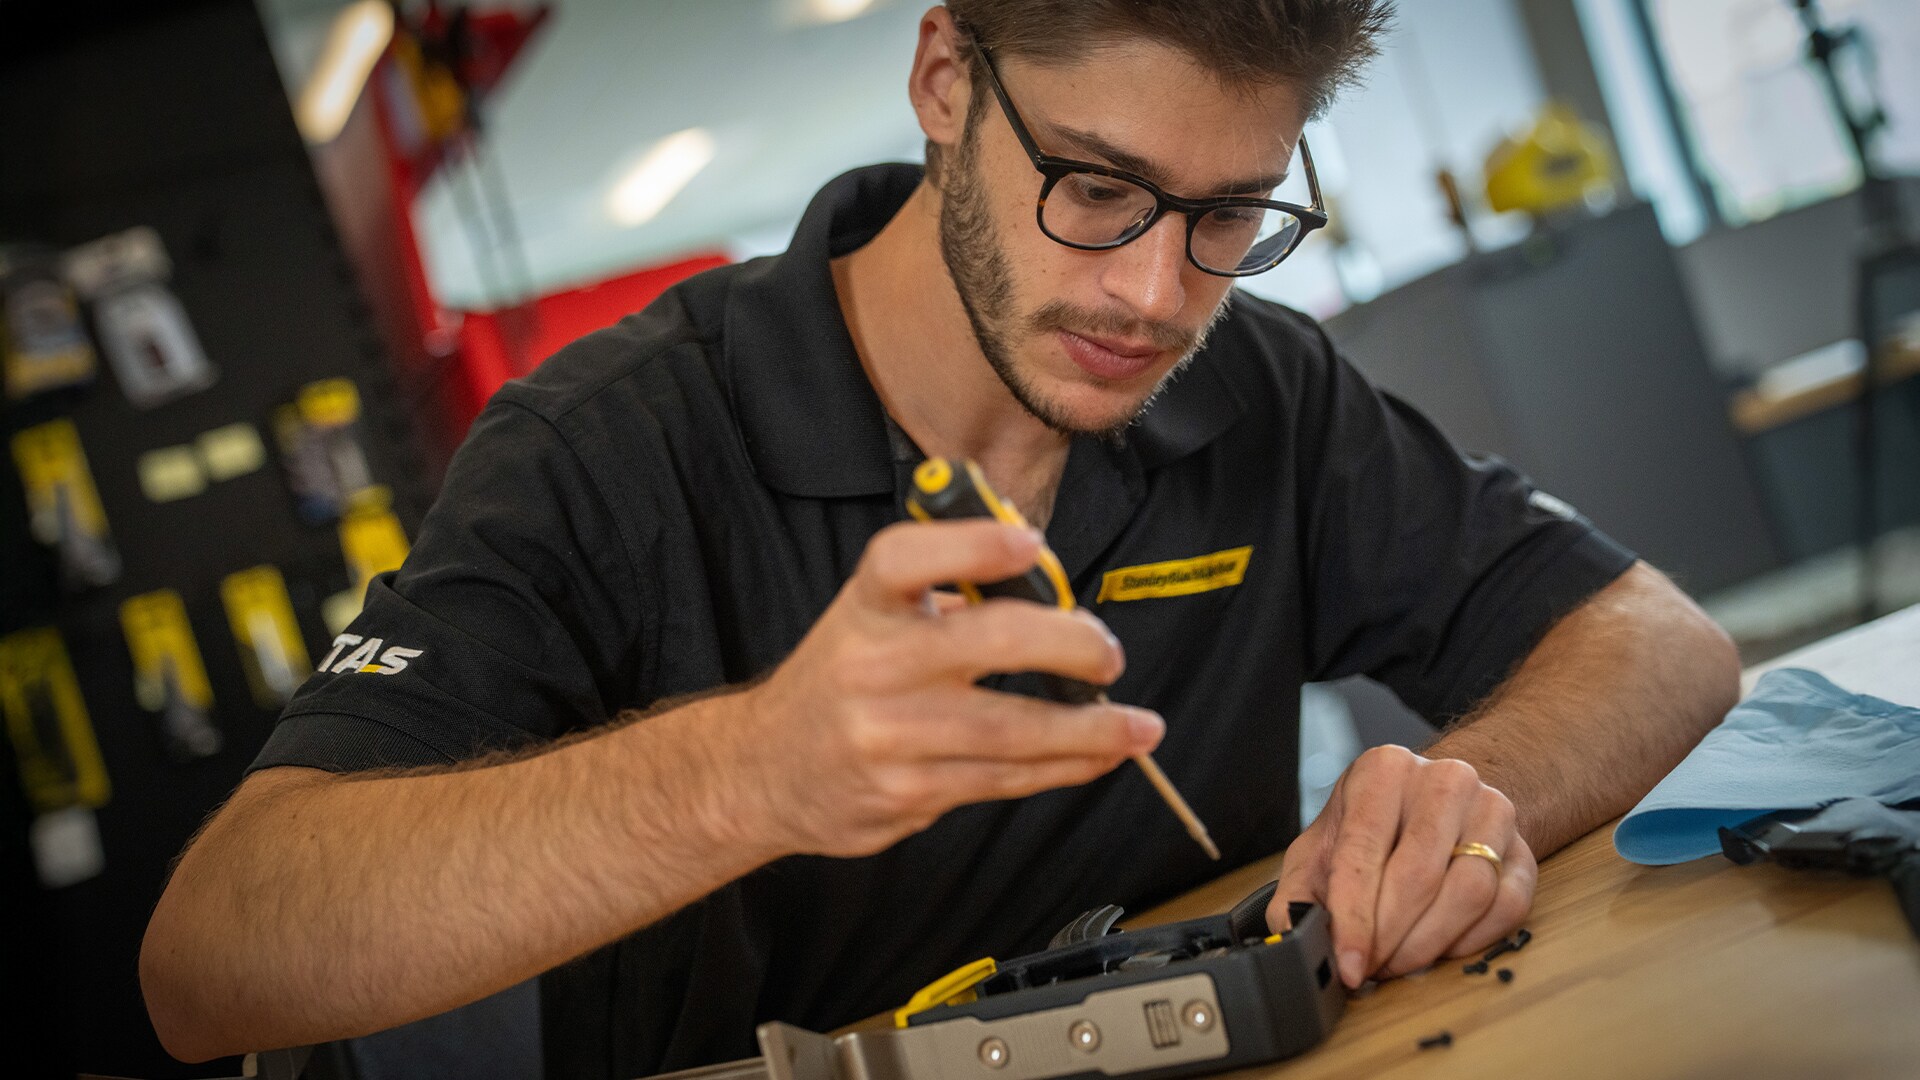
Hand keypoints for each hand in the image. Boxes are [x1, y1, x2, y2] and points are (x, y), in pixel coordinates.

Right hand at [739, 519, 1164, 857]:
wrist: (766, 769)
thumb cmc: (843, 678)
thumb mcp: (872, 615)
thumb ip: (949, 595)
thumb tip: (1049, 583)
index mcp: (866, 605)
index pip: (908, 559)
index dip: (972, 546)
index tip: (1029, 544)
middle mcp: (874, 665)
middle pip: (991, 641)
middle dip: (1071, 645)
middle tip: (1107, 655)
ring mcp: (890, 735)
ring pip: (1014, 729)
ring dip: (1090, 729)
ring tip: (1139, 726)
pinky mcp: (909, 792)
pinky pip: (1005, 779)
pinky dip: (1064, 766)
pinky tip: (1098, 755)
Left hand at [1268, 745, 1535, 987]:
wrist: (1432, 804)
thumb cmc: (1370, 829)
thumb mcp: (1320, 847)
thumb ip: (1298, 892)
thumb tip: (1295, 933)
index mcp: (1384, 770)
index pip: (1364, 850)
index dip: (1354, 918)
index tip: (1349, 963)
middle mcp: (1444, 779)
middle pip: (1419, 874)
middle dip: (1389, 936)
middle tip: (1370, 967)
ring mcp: (1492, 810)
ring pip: (1469, 891)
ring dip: (1428, 943)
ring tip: (1397, 960)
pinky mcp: (1522, 848)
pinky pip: (1507, 907)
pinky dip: (1470, 940)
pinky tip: (1439, 946)